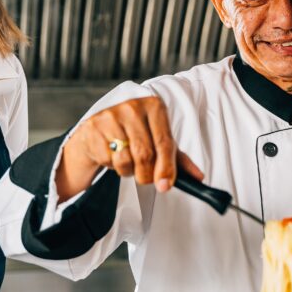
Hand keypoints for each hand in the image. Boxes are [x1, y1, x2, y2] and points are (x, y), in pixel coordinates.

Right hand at [55, 96, 203, 201]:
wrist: (98, 129)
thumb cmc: (134, 134)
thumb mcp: (158, 140)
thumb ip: (177, 158)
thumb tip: (197, 177)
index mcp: (154, 105)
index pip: (164, 142)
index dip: (166, 167)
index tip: (165, 185)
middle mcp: (133, 107)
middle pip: (145, 154)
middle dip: (147, 174)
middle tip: (145, 177)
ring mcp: (111, 116)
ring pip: (126, 160)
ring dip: (129, 170)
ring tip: (128, 160)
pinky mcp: (94, 128)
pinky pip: (108, 160)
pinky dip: (112, 165)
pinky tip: (112, 154)